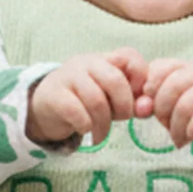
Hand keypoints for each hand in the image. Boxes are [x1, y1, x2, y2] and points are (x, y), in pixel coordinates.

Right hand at [26, 47, 147, 145]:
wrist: (45, 106)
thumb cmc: (86, 101)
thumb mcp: (112, 99)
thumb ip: (134, 101)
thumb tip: (147, 108)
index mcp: (106, 59)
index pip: (130, 56)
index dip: (140, 79)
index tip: (136, 99)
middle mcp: (87, 62)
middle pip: (115, 81)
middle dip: (123, 107)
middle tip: (120, 119)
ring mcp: (69, 76)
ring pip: (96, 100)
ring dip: (103, 124)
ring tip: (101, 135)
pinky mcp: (55, 95)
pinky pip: (77, 112)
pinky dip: (85, 126)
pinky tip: (84, 130)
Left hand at [138, 59, 192, 157]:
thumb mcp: (179, 104)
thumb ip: (157, 102)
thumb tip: (139, 108)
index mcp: (186, 66)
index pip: (159, 68)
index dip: (149, 91)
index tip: (150, 110)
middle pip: (171, 87)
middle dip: (162, 113)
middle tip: (167, 128)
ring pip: (186, 104)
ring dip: (177, 128)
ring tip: (180, 139)